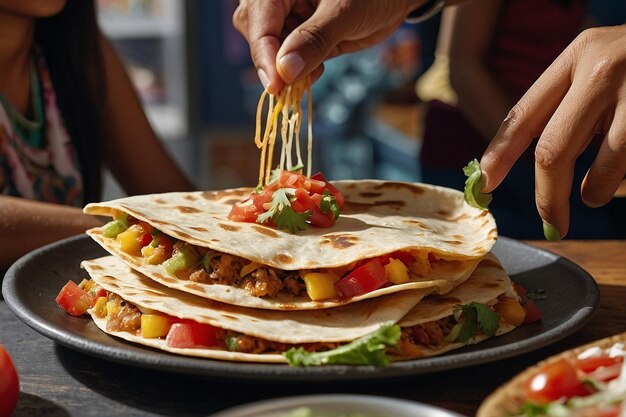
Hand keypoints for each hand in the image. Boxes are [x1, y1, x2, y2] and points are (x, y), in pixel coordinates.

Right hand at [233, 0, 423, 93]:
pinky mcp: (302, 37)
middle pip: (257, 34)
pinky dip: (300, 72)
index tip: (274, 85)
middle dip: (272, 62)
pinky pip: (290, 60)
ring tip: (314, 72)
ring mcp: (290, 18)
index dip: (263, 53)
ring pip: (272, 51)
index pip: (258, 19)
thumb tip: (285, 71)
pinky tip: (316, 71)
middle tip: (289, 86)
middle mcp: (280, 2)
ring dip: (288, 70)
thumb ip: (314, 39)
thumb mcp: (344, 13)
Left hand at [480, 25, 625, 239]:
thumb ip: (566, 105)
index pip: (523, 115)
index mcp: (577, 56)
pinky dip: (623, 179)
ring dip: (596, 192)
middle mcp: (604, 71)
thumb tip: (526, 160)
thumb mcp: (599, 66)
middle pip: (554, 151)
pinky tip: (625, 171)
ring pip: (604, 170)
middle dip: (547, 196)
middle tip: (551, 223)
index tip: (484, 185)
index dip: (498, 154)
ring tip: (596, 193)